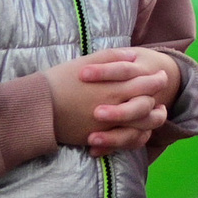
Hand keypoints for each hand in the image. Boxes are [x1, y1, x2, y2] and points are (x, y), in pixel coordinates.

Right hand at [45, 47, 180, 151]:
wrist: (36, 108)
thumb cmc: (59, 81)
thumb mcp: (86, 62)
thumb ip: (112, 58)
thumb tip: (133, 55)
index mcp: (114, 87)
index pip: (146, 84)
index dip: (156, 80)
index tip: (160, 76)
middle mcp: (115, 107)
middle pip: (148, 105)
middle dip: (158, 98)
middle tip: (162, 94)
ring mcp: (108, 126)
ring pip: (142, 126)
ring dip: (153, 119)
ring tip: (157, 112)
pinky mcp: (98, 139)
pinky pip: (125, 142)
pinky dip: (136, 137)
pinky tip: (140, 130)